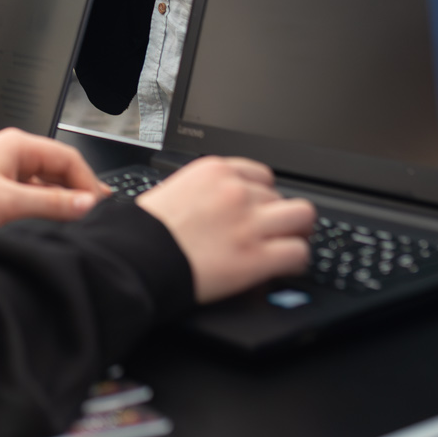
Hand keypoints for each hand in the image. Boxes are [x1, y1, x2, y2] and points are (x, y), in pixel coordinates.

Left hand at [0, 128, 110, 230]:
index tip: (97, 205)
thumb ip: (51, 203)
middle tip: (91, 214)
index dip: (87, 182)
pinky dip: (43, 202)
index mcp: (19, 145)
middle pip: (58, 167)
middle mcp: (14, 151)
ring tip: (72, 219)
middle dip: (76, 189)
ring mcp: (6, 166)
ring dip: (60, 198)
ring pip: (45, 180)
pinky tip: (49, 219)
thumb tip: (86, 203)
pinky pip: (31, 189)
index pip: (68, 158)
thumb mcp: (9, 203)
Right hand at [136, 156, 315, 302]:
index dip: (264, 196)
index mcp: (215, 171)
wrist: (135, 257)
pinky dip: (296, 260)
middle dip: (277, 216)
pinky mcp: (256, 257)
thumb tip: (223, 202)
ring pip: (302, 217)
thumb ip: (205, 190)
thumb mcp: (174, 191)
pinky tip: (285, 265)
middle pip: (281, 197)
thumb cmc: (146, 231)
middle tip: (272, 232)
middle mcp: (236, 191)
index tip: (262, 209)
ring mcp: (249, 223)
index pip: (262, 175)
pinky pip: (298, 252)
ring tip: (287, 244)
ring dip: (296, 232)